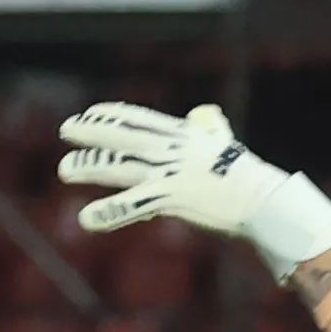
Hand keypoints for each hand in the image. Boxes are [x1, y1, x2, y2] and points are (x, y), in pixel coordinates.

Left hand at [58, 100, 330, 273]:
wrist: (265, 200)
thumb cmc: (248, 176)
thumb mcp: (227, 144)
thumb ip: (211, 127)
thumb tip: (203, 114)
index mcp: (184, 135)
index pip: (140, 118)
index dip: (113, 115)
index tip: (91, 113)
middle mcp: (173, 150)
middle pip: (124, 137)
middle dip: (92, 132)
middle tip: (66, 129)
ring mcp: (171, 173)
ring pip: (122, 166)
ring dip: (91, 166)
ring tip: (66, 168)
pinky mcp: (173, 199)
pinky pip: (133, 205)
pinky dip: (109, 211)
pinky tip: (86, 218)